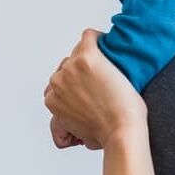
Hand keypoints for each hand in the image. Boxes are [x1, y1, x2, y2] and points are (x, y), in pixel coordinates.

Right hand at [43, 29, 146, 151]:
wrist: (122, 131)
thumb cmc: (107, 135)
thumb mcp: (80, 137)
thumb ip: (72, 124)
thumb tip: (75, 128)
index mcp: (52, 100)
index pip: (61, 82)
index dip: (78, 84)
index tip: (93, 87)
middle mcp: (57, 82)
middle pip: (68, 66)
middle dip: (84, 72)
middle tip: (105, 81)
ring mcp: (70, 68)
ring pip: (79, 52)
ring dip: (93, 58)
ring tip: (110, 69)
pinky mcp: (86, 57)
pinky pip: (88, 37)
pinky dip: (99, 39)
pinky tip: (110, 47)